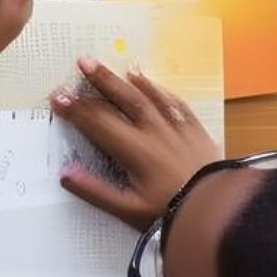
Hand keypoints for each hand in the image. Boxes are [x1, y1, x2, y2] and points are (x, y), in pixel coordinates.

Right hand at [51, 60, 221, 229]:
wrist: (218, 211)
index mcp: (134, 151)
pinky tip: (151, 82)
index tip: (58, 97)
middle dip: (100, 81)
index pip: (98, 123)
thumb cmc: (171, 213)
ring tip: (114, 67)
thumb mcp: (128, 210)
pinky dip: (161, 91)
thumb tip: (65, 174)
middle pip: (123, 100)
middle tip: (82, 62)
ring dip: (128, 81)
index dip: (75, 109)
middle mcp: (154, 133)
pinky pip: (177, 104)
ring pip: (149, 97)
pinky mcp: (196, 131)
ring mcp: (177, 129)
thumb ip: (95, 191)